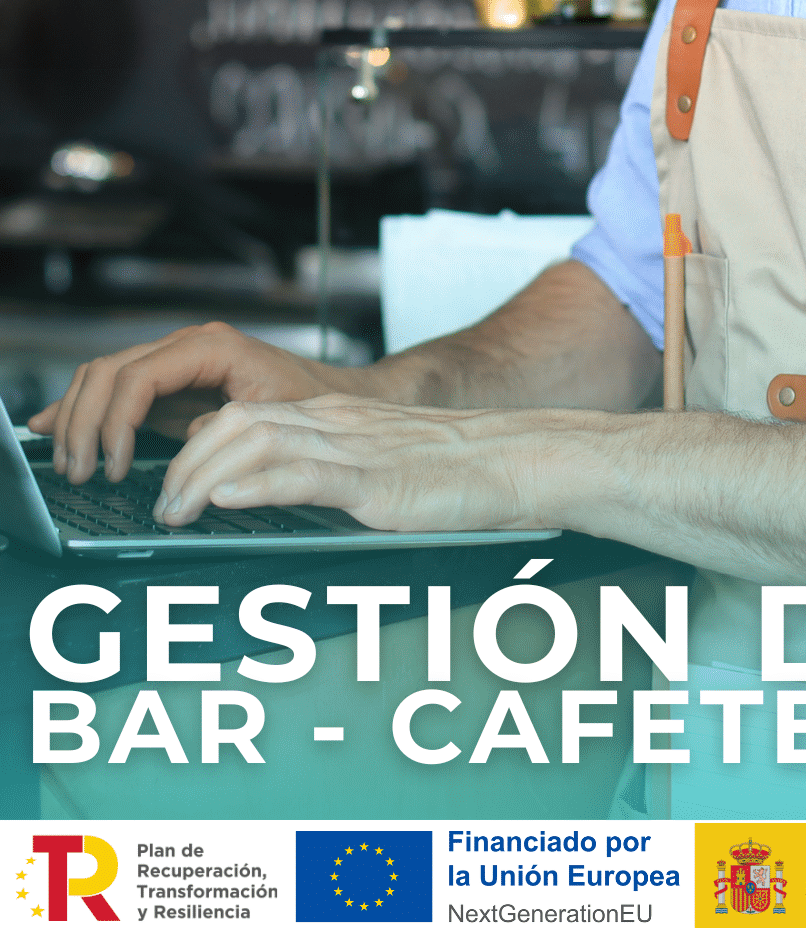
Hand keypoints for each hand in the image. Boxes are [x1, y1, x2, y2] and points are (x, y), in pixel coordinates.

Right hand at [27, 323, 352, 485]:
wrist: (336, 395)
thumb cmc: (311, 405)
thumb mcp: (274, 422)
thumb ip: (226, 434)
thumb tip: (182, 458)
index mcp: (212, 347)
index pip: (140, 375)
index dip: (117, 422)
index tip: (115, 466)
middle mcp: (187, 345)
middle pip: (110, 371)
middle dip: (86, 423)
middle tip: (81, 472)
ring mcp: (175, 359)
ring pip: (103, 374)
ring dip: (79, 418)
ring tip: (74, 465)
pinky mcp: (169, 380)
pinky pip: (114, 384)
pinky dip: (83, 408)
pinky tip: (55, 428)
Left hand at [152, 392, 569, 531]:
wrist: (520, 459)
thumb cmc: (463, 473)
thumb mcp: (386, 465)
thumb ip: (337, 473)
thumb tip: (285, 498)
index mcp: (338, 419)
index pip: (246, 417)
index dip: (198, 447)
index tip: (175, 485)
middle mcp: (338, 424)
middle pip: (237, 422)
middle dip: (185, 463)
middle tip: (162, 506)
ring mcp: (356, 449)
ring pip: (257, 441)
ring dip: (203, 475)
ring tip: (177, 511)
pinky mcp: (377, 479)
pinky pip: (305, 473)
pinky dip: (257, 483)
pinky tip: (228, 499)